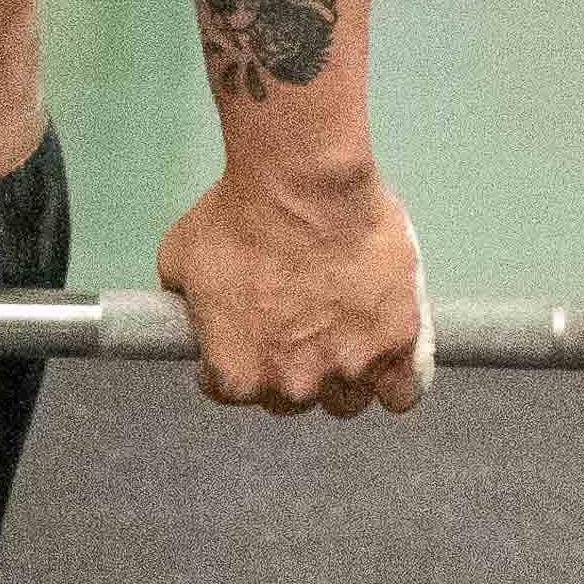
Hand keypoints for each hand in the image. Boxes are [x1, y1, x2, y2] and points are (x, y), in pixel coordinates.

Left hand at [155, 162, 426, 416]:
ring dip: (342, 376)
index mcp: (238, 374)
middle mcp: (294, 385)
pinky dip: (396, 381)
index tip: (245, 336)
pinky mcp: (396, 345)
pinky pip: (403, 391)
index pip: (232, 392)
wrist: (302, 184)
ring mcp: (349, 369)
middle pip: (292, 398)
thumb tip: (194, 308)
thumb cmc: (237, 215)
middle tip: (295, 324)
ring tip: (343, 337)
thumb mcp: (180, 259)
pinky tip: (389, 360)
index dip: (237, 360)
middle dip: (290, 368)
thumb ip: (187, 301)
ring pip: (348, 399)